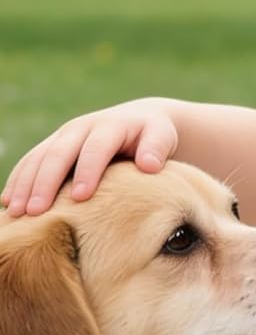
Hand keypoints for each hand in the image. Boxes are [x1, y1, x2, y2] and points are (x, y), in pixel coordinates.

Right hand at [1, 101, 178, 215]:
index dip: (87, 171)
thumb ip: (157, 148)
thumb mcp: (161, 136)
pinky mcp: (52, 147)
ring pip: (38, 159)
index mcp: (108, 127)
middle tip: (35, 212)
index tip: (80, 197)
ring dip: (24, 185)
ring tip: (15, 213)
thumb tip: (149, 165)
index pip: (95, 149)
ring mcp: (62, 137)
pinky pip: (30, 163)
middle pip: (58, 154)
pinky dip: (18, 181)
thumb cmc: (153, 137)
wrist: (137, 120)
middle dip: (45, 183)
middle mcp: (80, 129)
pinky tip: (8, 204)